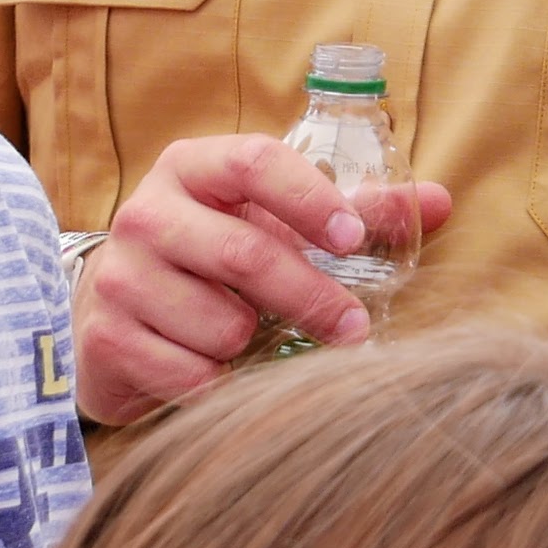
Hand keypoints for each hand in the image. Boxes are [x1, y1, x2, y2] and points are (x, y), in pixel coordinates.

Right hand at [73, 135, 456, 428]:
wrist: (114, 313)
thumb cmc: (215, 255)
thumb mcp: (274, 221)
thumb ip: (358, 210)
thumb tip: (442, 201)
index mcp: (193, 167)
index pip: (255, 163)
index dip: (310, 199)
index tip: (354, 239)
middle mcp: (147, 212)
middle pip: (246, 254)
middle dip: (311, 297)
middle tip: (355, 330)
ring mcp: (120, 276)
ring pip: (221, 325)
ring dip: (257, 346)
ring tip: (255, 339)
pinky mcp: (105, 338)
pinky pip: (189, 374)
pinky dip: (221, 384)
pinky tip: (219, 373)